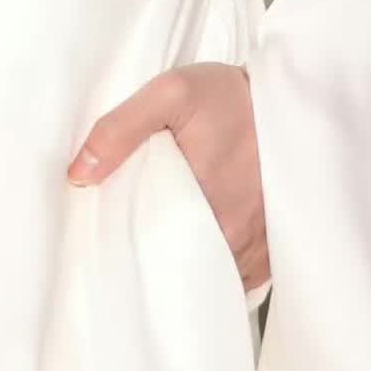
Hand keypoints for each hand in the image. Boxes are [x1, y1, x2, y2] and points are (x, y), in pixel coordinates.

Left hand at [66, 59, 269, 295]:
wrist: (291, 98)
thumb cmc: (229, 97)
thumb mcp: (171, 93)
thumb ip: (120, 129)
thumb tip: (78, 173)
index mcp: (201, 207)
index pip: (151, 254)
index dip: (127, 252)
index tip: (110, 242)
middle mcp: (233, 240)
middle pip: (180, 270)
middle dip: (156, 260)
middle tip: (136, 240)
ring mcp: (257, 252)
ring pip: (209, 275)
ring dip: (188, 262)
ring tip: (166, 239)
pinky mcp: (272, 253)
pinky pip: (237, 277)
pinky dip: (218, 265)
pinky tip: (201, 242)